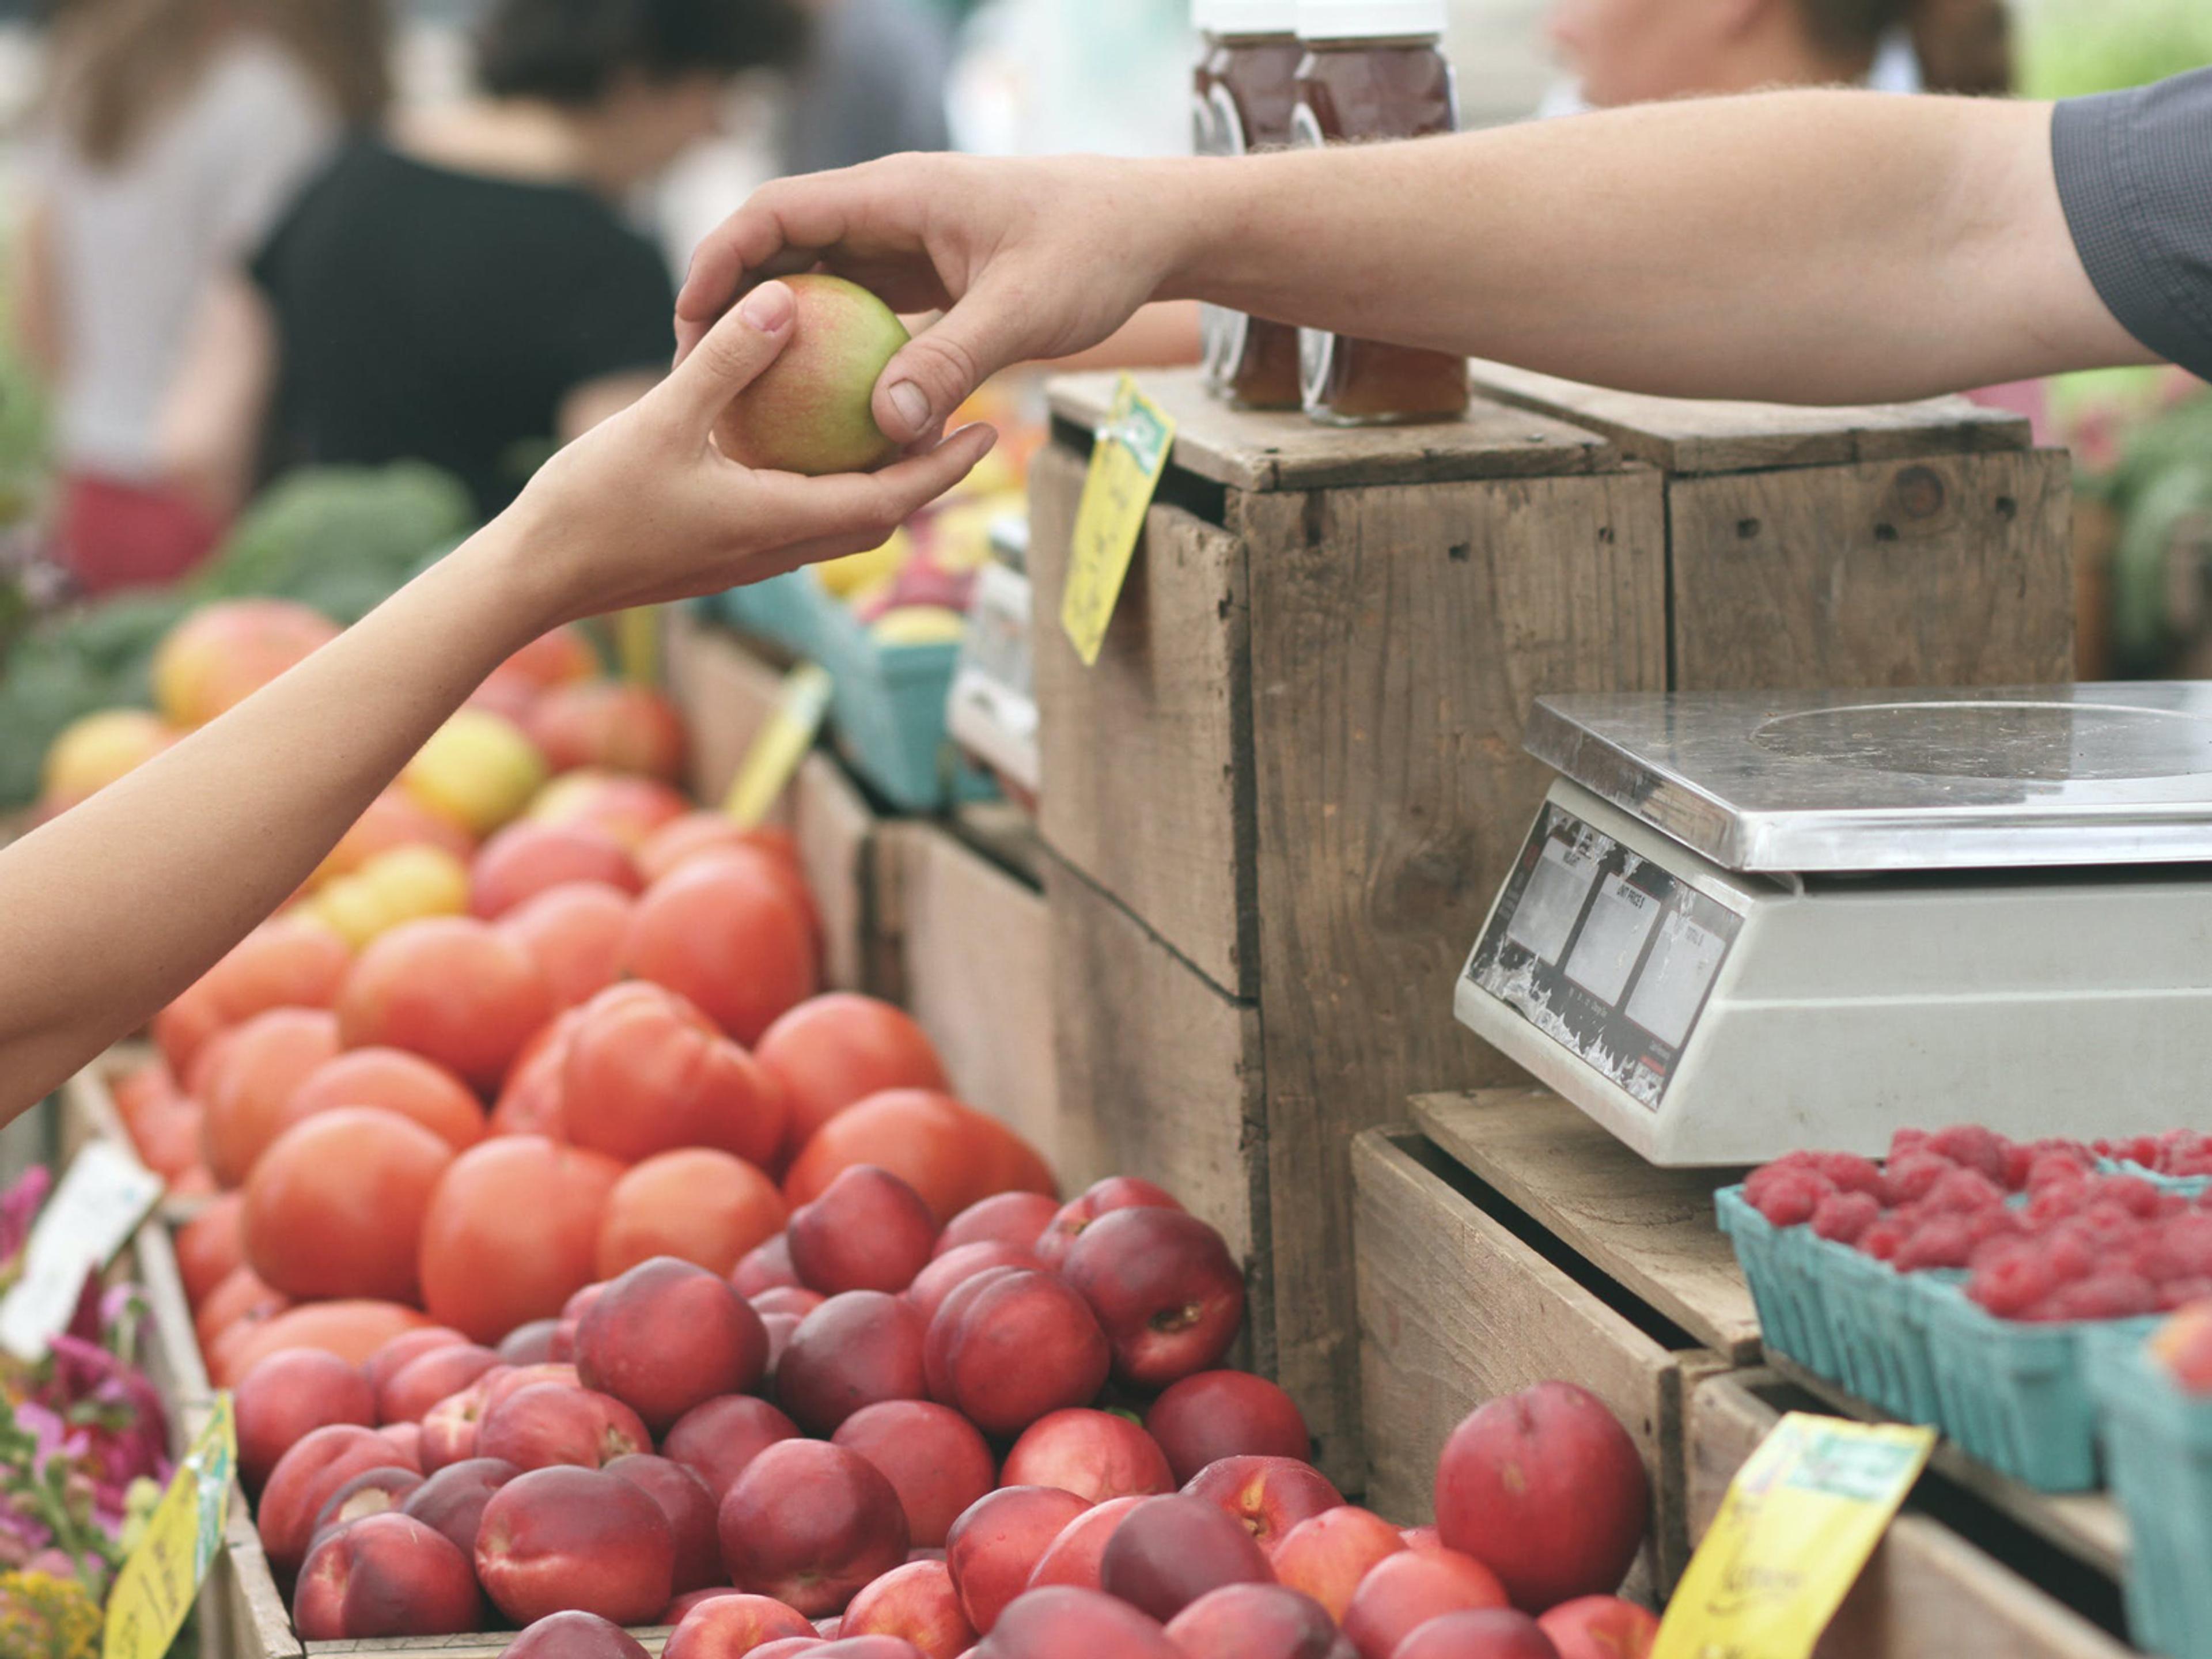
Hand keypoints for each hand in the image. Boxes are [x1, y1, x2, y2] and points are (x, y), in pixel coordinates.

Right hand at [505, 278, 997, 626]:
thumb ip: (726, 362)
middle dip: (927, 477)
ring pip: (837, 522)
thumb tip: (784, 299)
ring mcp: (748, 558)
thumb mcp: (661, 419)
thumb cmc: (591, 506)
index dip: (944, 468)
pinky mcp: (720, 554)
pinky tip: (809, 444)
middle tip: (965, 424)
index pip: (890, 500)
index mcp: (779, 523)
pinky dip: (823, 485)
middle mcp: (776, 550)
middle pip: (878, 516)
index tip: (988, 431)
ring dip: (878, 484)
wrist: (533, 579)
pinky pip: (794, 517)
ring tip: (901, 429)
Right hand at [677, 153, 1192, 446]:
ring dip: (780, 332)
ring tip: (742, 399)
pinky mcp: (926, 276)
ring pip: (818, 281)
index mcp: (896, 195)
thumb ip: (953, 363)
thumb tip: (886, 427)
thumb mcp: (1025, 311)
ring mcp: (905, 244)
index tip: (689, 322)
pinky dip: (832, 351)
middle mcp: (889, 212)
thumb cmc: (1094, 251)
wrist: (1149, 228)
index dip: (721, 262)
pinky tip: (818, 409)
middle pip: (782, 247)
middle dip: (733, 303)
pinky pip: (859, 311)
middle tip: (698, 375)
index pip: (777, 213)